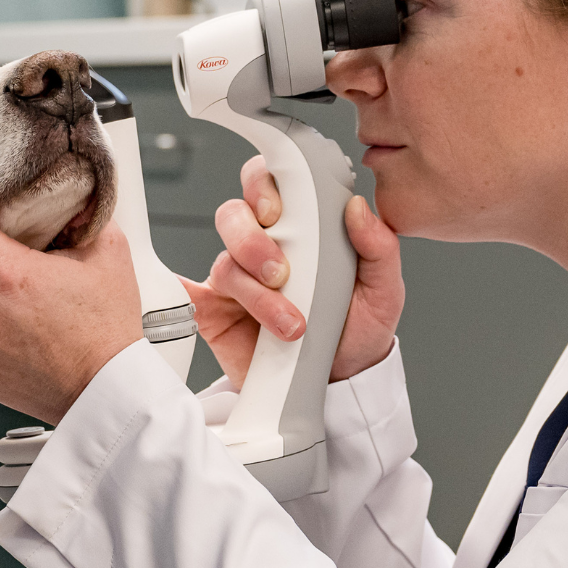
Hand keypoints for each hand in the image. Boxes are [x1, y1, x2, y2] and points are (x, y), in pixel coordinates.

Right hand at [181, 156, 403, 386]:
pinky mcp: (215, 311)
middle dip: (252, 240)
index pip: (270, 184)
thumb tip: (358, 208)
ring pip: (225, 263)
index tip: (277, 213)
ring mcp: (237, 279)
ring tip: (290, 324)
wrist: (338, 383)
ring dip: (256, 293)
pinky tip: (198, 303)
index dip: (264, 187)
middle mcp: (262, 246)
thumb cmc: (356, 330)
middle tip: (280, 272)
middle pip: (234, 216)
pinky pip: (190, 296)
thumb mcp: (382, 291)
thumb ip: (379, 248)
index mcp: (300, 228)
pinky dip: (185, 294)